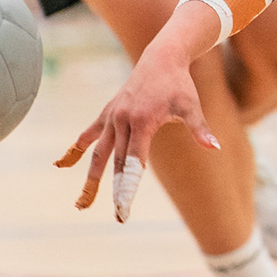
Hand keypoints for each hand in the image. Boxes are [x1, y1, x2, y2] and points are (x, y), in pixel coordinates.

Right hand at [58, 43, 218, 222]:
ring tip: (81, 205)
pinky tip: (60, 165)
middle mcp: (122, 121)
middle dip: (115, 191)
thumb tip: (215, 147)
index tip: (123, 208)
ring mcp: (111, 117)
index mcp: (142, 121)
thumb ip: (199, 128)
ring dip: (90, 179)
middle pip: (115, 162)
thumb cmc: (179, 84)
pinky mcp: (107, 114)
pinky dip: (75, 150)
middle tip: (118, 217)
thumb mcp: (191, 106)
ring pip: (98, 154)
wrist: (161, 58)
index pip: (133, 161)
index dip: (128, 186)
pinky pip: (88, 135)